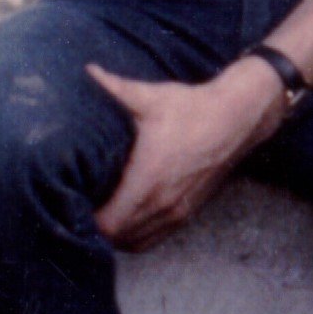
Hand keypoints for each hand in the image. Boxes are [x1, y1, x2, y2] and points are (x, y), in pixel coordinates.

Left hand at [87, 60, 289, 251]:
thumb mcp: (150, 97)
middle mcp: (163, 202)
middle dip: (95, 227)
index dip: (87, 218)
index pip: (109, 223)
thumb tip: (88, 71)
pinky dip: (135, 236)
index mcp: (148, 178)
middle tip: (79, 205)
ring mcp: (177, 211)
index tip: (75, 200)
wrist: (237, 118)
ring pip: (135, 242)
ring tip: (98, 213)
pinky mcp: (187, 213)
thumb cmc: (192, 107)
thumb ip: (115, 88)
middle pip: (117, 238)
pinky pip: (153, 239)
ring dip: (115, 235)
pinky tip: (124, 218)